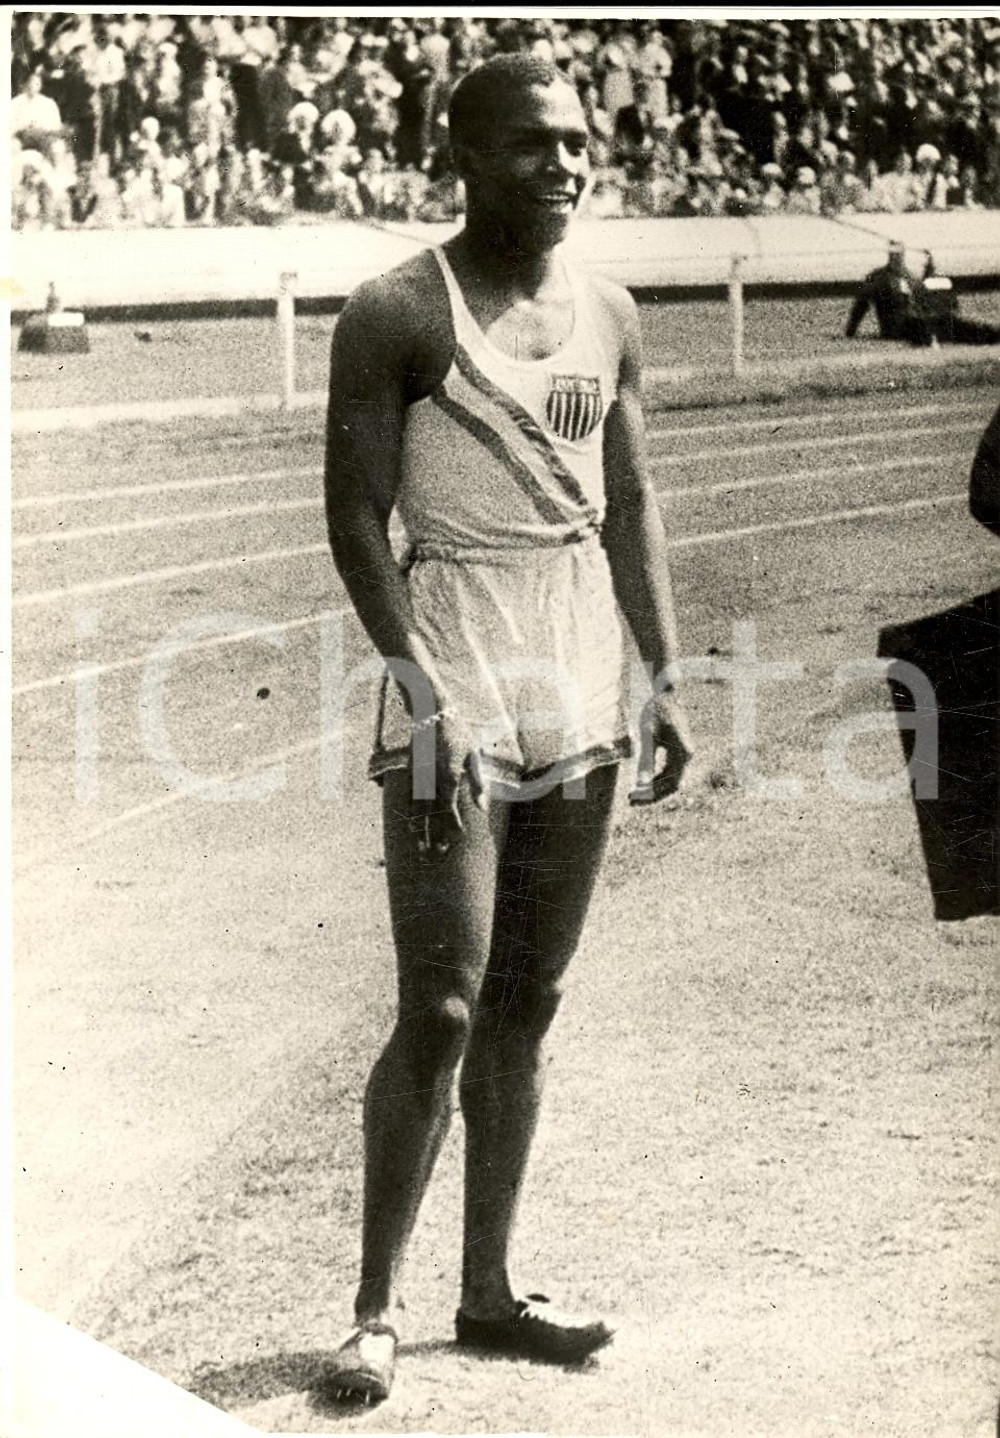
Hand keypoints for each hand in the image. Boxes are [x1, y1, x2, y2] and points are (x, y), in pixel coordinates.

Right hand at [410, 713, 486, 856]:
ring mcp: (418, 775)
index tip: (456, 840)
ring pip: (416, 808)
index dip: (452, 825)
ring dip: (419, 829)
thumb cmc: (456, 732)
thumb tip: (483, 808)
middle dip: (433, 835)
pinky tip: (411, 826)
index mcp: (449, 774)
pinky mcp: (410, 771)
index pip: (450, 806)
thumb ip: (478, 783)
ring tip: (419, 847)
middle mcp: (431, 778)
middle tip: (434, 855)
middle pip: (431, 813)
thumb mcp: (473, 754)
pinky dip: (410, 814)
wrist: (430, 711)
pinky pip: (409, 798)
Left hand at [629, 688, 694, 805]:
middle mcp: (687, 755)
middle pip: (672, 785)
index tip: (634, 799)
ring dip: (653, 789)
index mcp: (683, 753)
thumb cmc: (655, 711)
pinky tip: (641, 781)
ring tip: (633, 794)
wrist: (666, 693)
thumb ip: (645, 760)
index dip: (652, 795)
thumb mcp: (647, 735)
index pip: (670, 784)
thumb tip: (641, 783)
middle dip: (651, 795)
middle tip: (629, 800)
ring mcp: (685, 754)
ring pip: (671, 780)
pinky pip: (669, 771)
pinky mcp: (679, 751)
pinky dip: (655, 778)